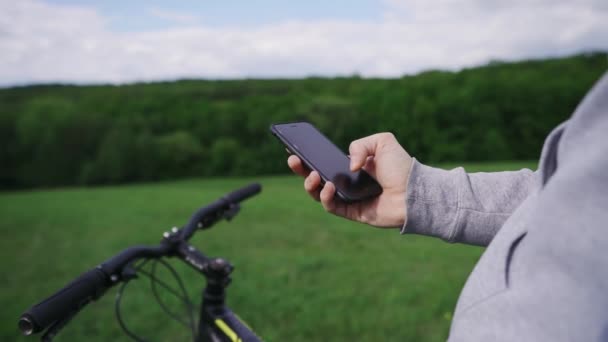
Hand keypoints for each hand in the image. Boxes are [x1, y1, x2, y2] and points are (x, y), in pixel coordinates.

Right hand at [288, 133, 412, 227]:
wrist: (414, 191)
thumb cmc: (401, 167)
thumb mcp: (382, 141)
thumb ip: (360, 144)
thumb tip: (349, 165)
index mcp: (353, 167)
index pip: (326, 162)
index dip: (309, 157)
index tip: (294, 148)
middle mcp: (349, 183)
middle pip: (317, 178)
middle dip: (301, 169)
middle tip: (292, 159)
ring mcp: (350, 199)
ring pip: (320, 194)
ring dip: (310, 184)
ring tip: (313, 175)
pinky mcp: (353, 213)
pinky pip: (332, 207)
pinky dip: (325, 197)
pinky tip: (327, 185)